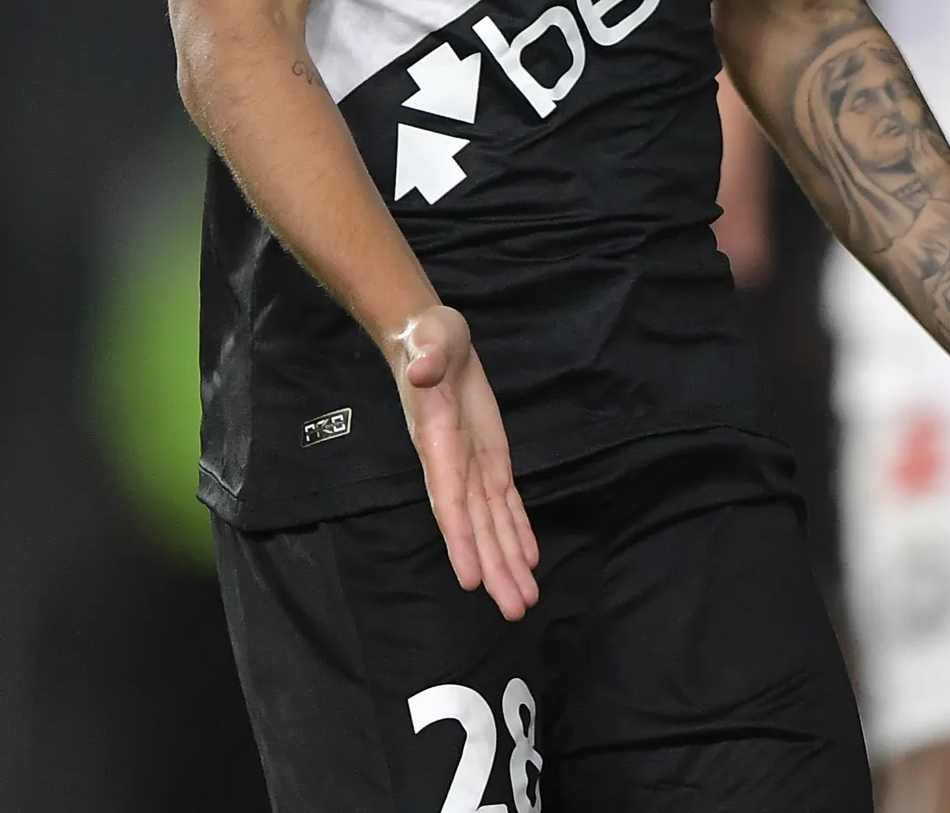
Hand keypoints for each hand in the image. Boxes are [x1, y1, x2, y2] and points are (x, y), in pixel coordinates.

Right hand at [390, 306, 539, 620]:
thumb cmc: (428, 338)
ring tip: (525, 601)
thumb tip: (419, 371)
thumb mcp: (429, 338)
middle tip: (514, 610)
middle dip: (493, 568)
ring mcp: (474, 467)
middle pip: (476, 526)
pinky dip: (518, 532)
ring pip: (494, 523)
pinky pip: (506, 504)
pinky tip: (530, 561)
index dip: (460, 540)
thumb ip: (427, 356)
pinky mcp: (492, 460)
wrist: (432, 338)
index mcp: (437, 444)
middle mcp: (454, 466)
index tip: (469, 581)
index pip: (449, 499)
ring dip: (509, 562)